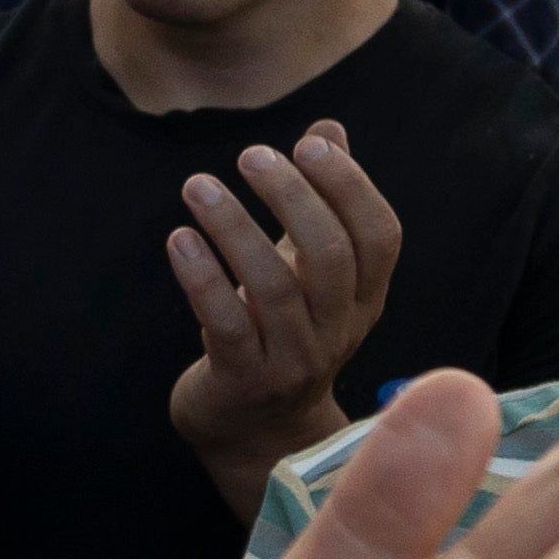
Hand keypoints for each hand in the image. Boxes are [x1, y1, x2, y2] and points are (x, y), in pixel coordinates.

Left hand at [160, 121, 405, 512]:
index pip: (379, 236)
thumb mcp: (309, 270)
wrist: (252, 430)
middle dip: (290, 196)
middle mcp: (338, 330)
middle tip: (251, 155)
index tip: (309, 144)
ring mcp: (293, 360)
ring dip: (233, 226)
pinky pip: (227, 324)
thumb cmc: (282, 331)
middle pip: (328, 254)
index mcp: (364, 298)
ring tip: (196, 185)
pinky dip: (202, 276)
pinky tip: (179, 239)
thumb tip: (330, 128)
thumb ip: (323, 201)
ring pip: (273, 286)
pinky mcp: (244, 381)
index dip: (350, 186)